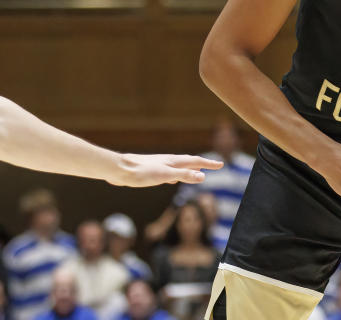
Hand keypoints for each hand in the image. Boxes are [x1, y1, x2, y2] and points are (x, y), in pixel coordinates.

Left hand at [108, 153, 223, 186]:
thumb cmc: (141, 172)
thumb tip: (203, 176)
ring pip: (179, 167)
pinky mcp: (151, 171)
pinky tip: (170, 180)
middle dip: (202, 165)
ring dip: (189, 169)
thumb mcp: (165, 175)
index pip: (195, 162)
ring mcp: (159, 165)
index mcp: (173, 162)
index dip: (209, 164)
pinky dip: (176, 175)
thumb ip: (183, 175)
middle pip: (189, 162)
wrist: (119, 169)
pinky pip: (169, 172)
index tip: (221, 165)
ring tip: (195, 172)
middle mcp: (168, 161)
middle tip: (213, 166)